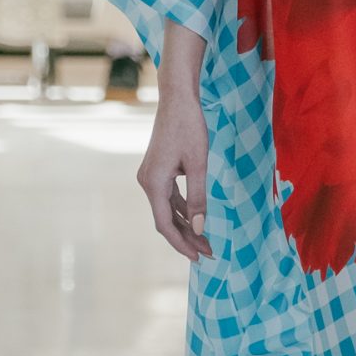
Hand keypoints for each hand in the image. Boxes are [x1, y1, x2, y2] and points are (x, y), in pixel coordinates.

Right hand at [138, 81, 211, 259]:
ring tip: (206, 240)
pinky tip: (197, 218)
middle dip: (187, 237)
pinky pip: (168, 197)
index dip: (182, 243)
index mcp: (154, 183)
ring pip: (167, 209)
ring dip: (186, 225)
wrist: (177, 98)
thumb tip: (201, 228)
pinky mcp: (156, 170)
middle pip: (166, 219)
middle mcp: (147, 182)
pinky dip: (182, 209)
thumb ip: (198, 197)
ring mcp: (150, 176)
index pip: (165, 224)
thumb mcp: (198, 163)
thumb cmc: (189, 127)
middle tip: (208, 253)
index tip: (199, 257)